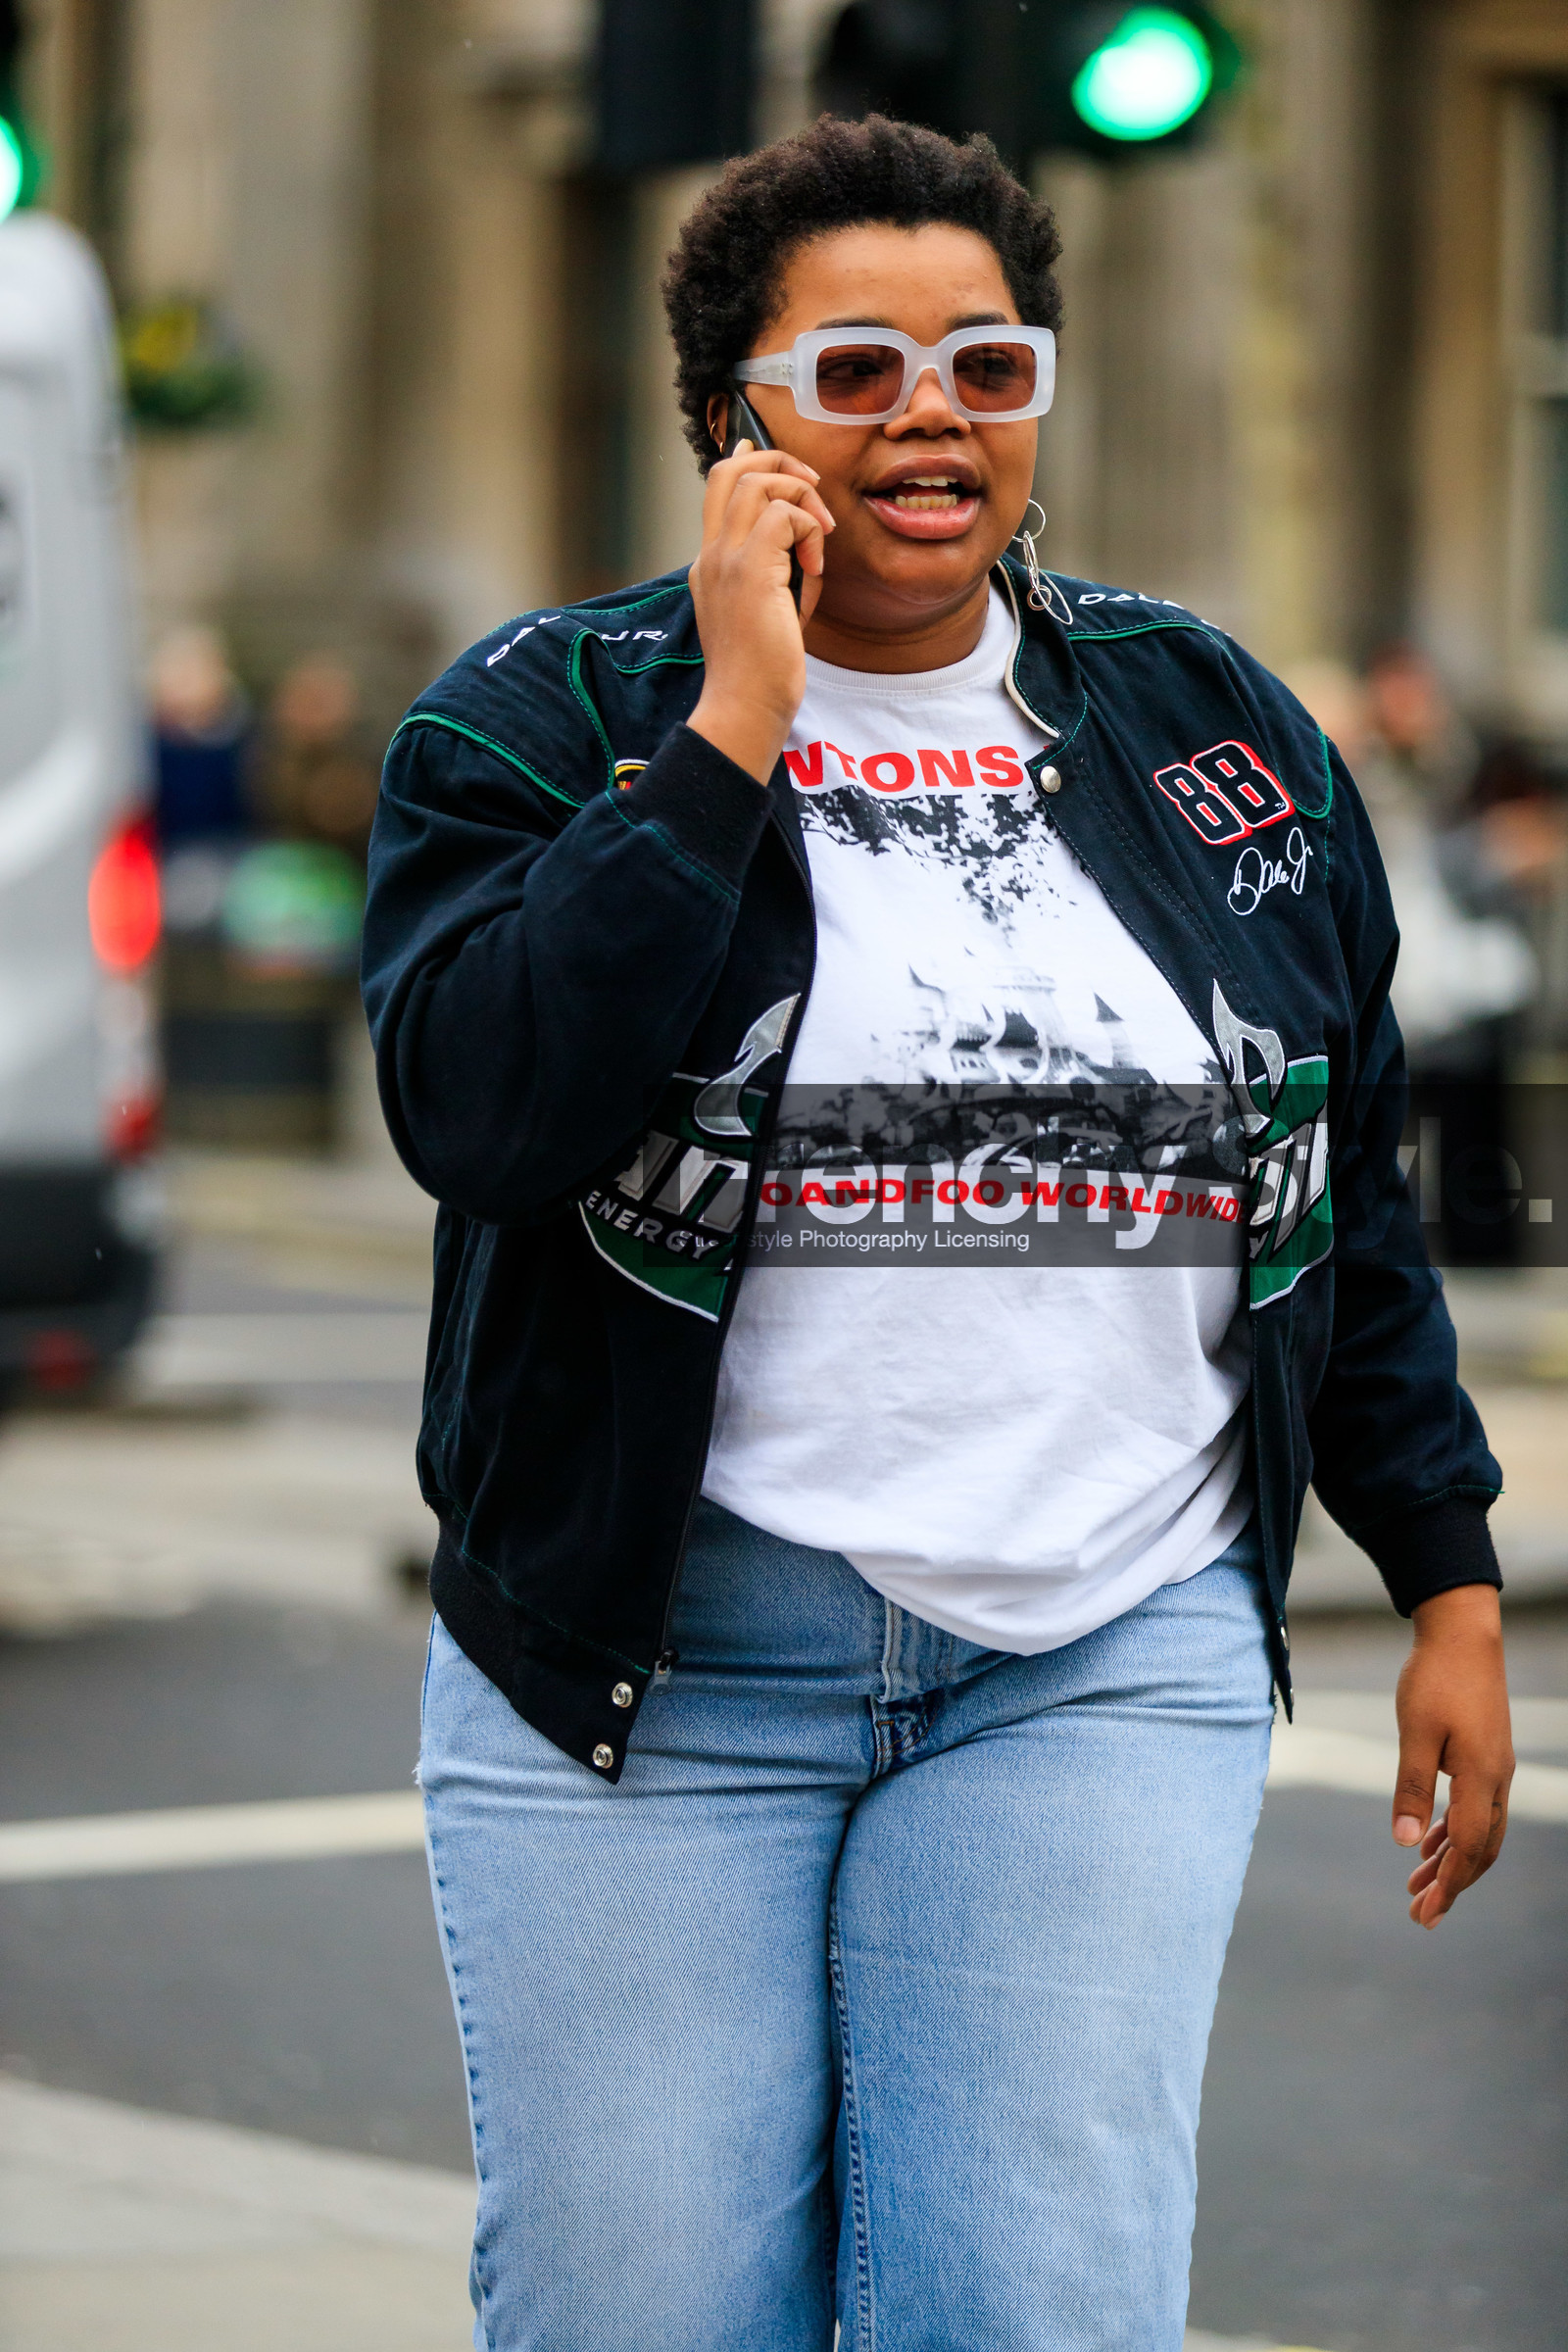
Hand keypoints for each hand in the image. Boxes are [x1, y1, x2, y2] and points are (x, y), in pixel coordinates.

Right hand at [687, 443, 834, 784]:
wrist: (745, 706)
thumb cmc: (761, 673)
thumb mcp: (768, 612)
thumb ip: (778, 572)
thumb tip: (808, 542)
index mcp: (709, 564)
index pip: (718, 490)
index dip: (747, 462)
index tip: (766, 451)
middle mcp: (711, 554)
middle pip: (731, 470)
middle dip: (779, 464)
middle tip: (812, 490)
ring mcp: (725, 559)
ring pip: (757, 481)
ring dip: (800, 496)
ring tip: (819, 536)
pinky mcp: (749, 569)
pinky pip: (785, 515)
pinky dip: (809, 531)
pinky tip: (815, 568)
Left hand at [1393, 1583, 1512, 1926]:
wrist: (1462, 1634)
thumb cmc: (1435, 1679)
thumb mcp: (1416, 1734)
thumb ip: (1412, 1788)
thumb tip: (1404, 1843)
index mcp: (1482, 1778)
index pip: (1468, 1848)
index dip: (1449, 1885)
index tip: (1424, 1913)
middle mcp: (1497, 1779)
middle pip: (1479, 1849)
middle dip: (1452, 1885)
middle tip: (1420, 1916)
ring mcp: (1495, 1768)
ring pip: (1478, 1831)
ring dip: (1450, 1862)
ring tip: (1416, 1887)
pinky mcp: (1486, 1756)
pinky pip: (1475, 1809)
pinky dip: (1452, 1831)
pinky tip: (1427, 1843)